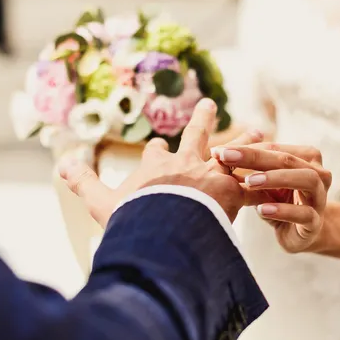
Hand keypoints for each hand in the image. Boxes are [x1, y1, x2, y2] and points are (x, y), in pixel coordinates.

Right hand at [59, 98, 261, 225]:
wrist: (165, 235)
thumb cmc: (133, 220)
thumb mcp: (100, 203)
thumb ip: (83, 182)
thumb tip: (60, 164)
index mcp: (157, 167)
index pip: (157, 152)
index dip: (158, 150)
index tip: (159, 146)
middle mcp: (186, 165)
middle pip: (197, 136)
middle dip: (203, 120)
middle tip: (209, 104)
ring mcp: (212, 176)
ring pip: (232, 153)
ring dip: (244, 142)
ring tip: (259, 132)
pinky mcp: (233, 192)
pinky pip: (253, 182)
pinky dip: (264, 178)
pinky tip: (280, 174)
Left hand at [211, 143, 330, 252]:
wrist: (298, 233)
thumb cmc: (279, 201)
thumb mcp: (264, 182)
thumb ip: (249, 167)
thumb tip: (219, 151)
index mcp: (307, 158)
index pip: (275, 148)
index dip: (246, 149)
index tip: (219, 151)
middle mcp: (319, 174)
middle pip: (288, 160)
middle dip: (255, 158)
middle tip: (228, 158)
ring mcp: (320, 198)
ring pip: (306, 180)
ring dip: (276, 178)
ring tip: (250, 182)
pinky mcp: (315, 222)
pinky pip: (304, 213)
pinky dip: (282, 210)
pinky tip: (262, 209)